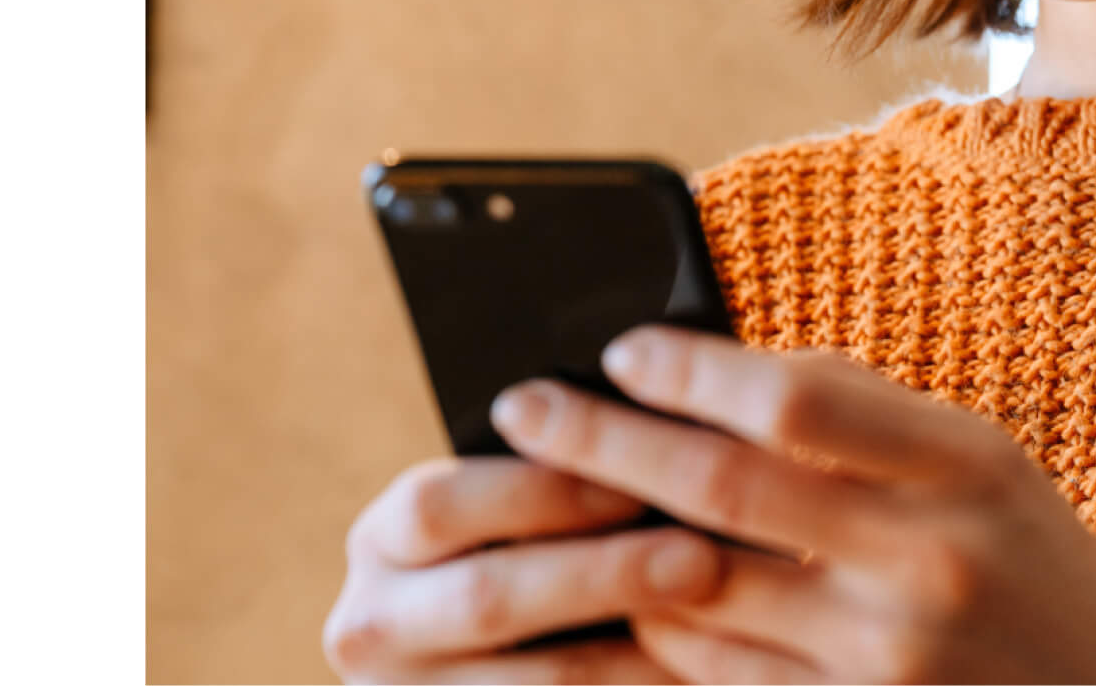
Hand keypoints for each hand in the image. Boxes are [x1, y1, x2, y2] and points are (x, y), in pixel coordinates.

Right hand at [322, 454, 728, 682]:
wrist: (484, 653)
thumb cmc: (528, 544)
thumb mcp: (511, 507)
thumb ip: (564, 478)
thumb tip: (668, 434)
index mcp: (384, 538)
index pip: (441, 506)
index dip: (546, 494)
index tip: (643, 483)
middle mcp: (372, 625)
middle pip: (488, 598)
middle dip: (603, 576)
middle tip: (702, 559)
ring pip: (537, 685)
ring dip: (633, 660)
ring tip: (722, 628)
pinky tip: (695, 675)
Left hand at [488, 328, 1095, 683]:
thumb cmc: (1043, 569)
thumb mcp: (988, 463)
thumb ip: (869, 418)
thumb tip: (720, 370)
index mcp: (966, 467)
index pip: (794, 397)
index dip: (690, 370)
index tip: (621, 349)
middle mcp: (924, 564)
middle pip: (719, 490)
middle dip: (601, 441)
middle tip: (523, 405)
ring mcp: (882, 664)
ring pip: (692, 595)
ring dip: (610, 544)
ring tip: (558, 501)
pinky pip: (710, 680)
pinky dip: (653, 632)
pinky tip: (623, 595)